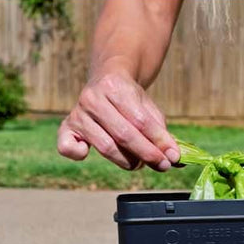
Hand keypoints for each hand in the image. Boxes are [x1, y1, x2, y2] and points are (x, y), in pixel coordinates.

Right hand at [57, 67, 179, 171]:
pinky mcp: (66, 127)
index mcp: (115, 86)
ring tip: (140, 163)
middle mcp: (92, 98)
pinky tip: (90, 154)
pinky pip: (67, 148)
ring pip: (104, 146)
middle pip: (123, 134)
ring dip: (127, 160)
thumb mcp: (148, 107)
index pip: (140, 120)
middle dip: (146, 153)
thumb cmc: (130, 99)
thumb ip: (161, 131)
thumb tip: (177, 159)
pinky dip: (79, 155)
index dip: (158, 141)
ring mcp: (77, 113)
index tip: (173, 157)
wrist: (106, 79)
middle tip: (162, 165)